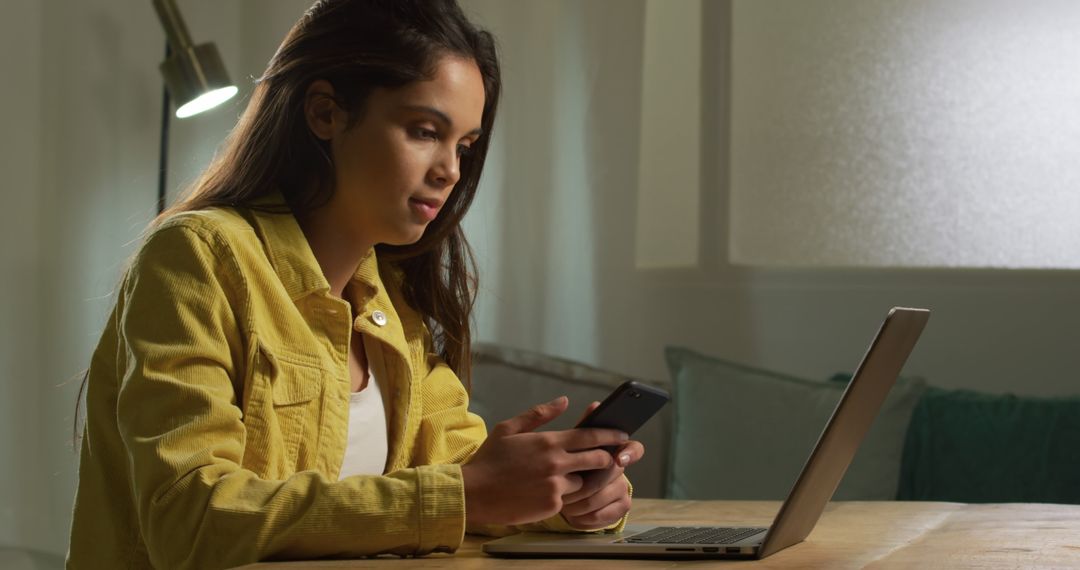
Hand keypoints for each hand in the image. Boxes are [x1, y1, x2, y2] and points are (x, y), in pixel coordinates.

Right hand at [461, 397, 629, 525]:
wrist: (473, 493)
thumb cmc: (489, 459)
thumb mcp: (509, 429)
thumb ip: (539, 414)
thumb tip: (564, 401)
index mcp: (547, 441)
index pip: (589, 435)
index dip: (610, 435)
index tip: (622, 435)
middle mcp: (555, 463)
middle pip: (596, 459)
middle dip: (607, 459)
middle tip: (610, 458)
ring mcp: (555, 486)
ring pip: (583, 482)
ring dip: (582, 480)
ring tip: (576, 478)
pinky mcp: (551, 505)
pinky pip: (568, 499)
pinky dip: (565, 496)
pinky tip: (552, 492)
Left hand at [560, 401, 644, 528]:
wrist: (555, 492)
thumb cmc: (564, 463)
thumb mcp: (569, 443)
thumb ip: (583, 426)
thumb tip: (595, 405)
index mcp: (615, 450)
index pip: (634, 448)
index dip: (629, 453)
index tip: (619, 458)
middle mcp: (623, 470)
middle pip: (613, 475)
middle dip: (588, 480)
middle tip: (568, 482)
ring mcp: (622, 490)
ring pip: (602, 497)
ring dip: (578, 500)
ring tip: (562, 499)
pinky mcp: (618, 510)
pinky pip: (600, 515)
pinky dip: (581, 515)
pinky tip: (570, 512)